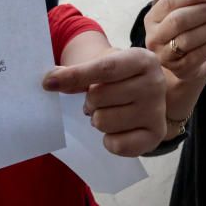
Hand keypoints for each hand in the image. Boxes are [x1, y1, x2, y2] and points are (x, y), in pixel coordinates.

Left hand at [43, 48, 166, 156]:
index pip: (104, 69)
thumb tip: (51, 81)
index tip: (48, 83)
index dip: (74, 76)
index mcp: (142, 60)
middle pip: (99, 97)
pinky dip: (110, 140)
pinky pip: (117, 145)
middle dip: (90, 101)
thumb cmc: (117, 77)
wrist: (142, 90)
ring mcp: (157, 110)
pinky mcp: (156, 135)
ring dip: (98, 119)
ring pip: (103, 122)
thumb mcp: (101, 66)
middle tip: (100, 100)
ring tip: (110, 112)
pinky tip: (118, 129)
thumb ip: (77, 73)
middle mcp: (155, 83)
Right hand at [145, 0, 205, 83]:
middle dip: (204, 12)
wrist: (189, 64)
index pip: (170, 1)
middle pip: (178, 20)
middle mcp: (153, 37)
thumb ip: (193, 2)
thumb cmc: (188, 33)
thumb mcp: (184, 15)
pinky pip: (197, 56)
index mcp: (153, 18)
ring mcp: (164, 56)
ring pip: (188, 39)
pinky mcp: (179, 70)